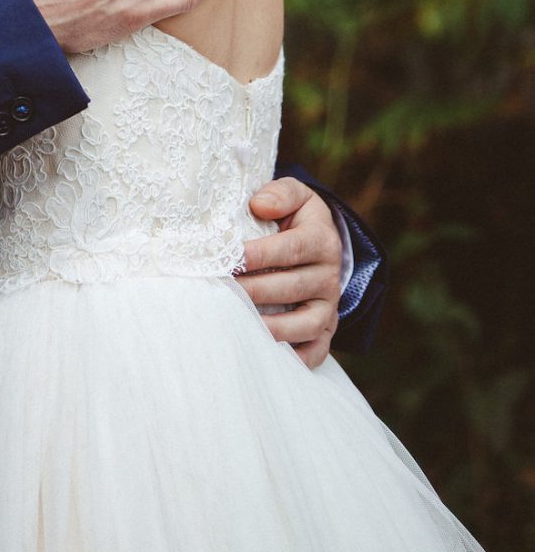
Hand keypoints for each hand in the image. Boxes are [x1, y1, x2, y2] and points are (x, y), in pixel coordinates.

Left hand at [236, 180, 342, 367]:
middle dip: (254, 291)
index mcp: (322, 240)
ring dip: (272, 327)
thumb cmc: (295, 216)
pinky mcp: (327, 328)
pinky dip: (296, 357)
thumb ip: (280, 193)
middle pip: (292, 287)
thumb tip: (260, 205)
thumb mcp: (295, 194)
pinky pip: (317, 349)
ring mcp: (330, 306)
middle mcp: (330, 276)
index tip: (228, 258)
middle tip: (221, 291)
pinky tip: (266, 355)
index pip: (289, 249)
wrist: (320, 240)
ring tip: (238, 323)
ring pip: (306, 323)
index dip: (258, 254)